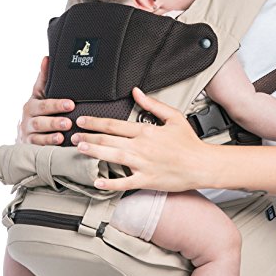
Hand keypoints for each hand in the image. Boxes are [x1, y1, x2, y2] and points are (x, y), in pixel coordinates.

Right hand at [18, 57, 74, 143]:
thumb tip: (47, 58)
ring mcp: (29, 134)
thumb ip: (44, 79)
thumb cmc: (38, 110)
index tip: (71, 104)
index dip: (57, 104)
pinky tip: (58, 147)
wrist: (25, 131)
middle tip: (68, 121)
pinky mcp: (31, 146)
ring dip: (51, 136)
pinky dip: (48, 147)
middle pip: (41, 121)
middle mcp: (29, 119)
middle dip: (55, 121)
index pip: (44, 103)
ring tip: (63, 135)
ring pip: (39, 135)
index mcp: (33, 105)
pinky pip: (40, 148)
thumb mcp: (40, 94)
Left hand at [72, 88, 210, 191]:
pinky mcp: (147, 180)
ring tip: (80, 149)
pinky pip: (125, 182)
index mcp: (146, 131)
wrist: (202, 164)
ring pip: (113, 157)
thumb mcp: (174, 117)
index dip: (96, 121)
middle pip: (109, 140)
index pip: (115, 124)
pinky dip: (111, 183)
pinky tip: (98, 182)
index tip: (82, 120)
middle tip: (73, 136)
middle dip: (89, 137)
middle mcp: (142, 147)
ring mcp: (143, 164)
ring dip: (94, 153)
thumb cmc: (190, 143)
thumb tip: (136, 92)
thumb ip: (153, 104)